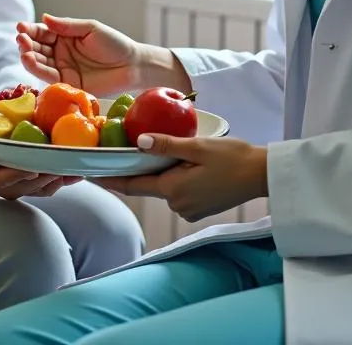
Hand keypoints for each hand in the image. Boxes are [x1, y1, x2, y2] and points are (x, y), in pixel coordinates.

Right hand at [0, 127, 79, 199]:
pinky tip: (75, 169)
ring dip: (59, 180)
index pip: (7, 180)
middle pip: (29, 185)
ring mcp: (15, 185)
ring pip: (40, 187)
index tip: (37, 168)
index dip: (23, 175)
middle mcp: (4, 187)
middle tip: (65, 166)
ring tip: (77, 170)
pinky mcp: (24, 180)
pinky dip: (59, 177)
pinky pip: (44, 182)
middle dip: (48, 177)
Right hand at [16, 13, 152, 96]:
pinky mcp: (66, 83)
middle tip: (21, 38)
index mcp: (65, 36)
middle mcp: (60, 52)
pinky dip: (37, 69)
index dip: (31, 30)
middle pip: (37, 47)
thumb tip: (44, 18)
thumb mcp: (90, 29)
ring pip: (39, 62)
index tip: (21, 27)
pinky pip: (48, 76)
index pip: (43, 32)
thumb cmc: (114, 44)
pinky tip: (30, 61)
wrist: (132, 66)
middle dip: (26, 42)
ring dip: (28, 56)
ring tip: (24, 50)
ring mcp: (62, 68)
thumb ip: (67, 25)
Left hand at [94, 134, 267, 222]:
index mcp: (173, 189)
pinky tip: (186, 161)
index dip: (110, 179)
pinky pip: (178, 190)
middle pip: (149, 184)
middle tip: (128, 147)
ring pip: (165, 186)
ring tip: (167, 148)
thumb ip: (167, 145)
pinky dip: (176, 177)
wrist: (261, 175)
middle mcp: (177, 204)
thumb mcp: (198, 146)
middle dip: (140, 168)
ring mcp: (189, 209)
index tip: (90, 174)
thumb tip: (139, 143)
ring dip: (162, 171)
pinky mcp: (199, 207)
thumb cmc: (233, 158)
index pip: (133, 185)